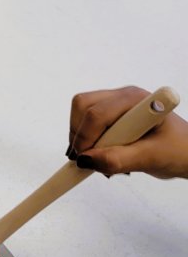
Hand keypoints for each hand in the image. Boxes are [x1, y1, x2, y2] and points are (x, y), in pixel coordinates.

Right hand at [66, 86, 187, 178]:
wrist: (186, 152)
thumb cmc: (179, 150)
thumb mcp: (151, 158)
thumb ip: (119, 159)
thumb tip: (86, 160)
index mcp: (138, 100)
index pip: (98, 113)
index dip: (86, 137)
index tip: (86, 160)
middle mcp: (124, 96)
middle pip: (83, 105)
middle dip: (80, 135)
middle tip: (90, 160)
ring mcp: (116, 103)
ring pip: (80, 113)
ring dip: (83, 139)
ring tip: (101, 159)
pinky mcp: (111, 113)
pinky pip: (85, 122)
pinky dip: (86, 141)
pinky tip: (103, 154)